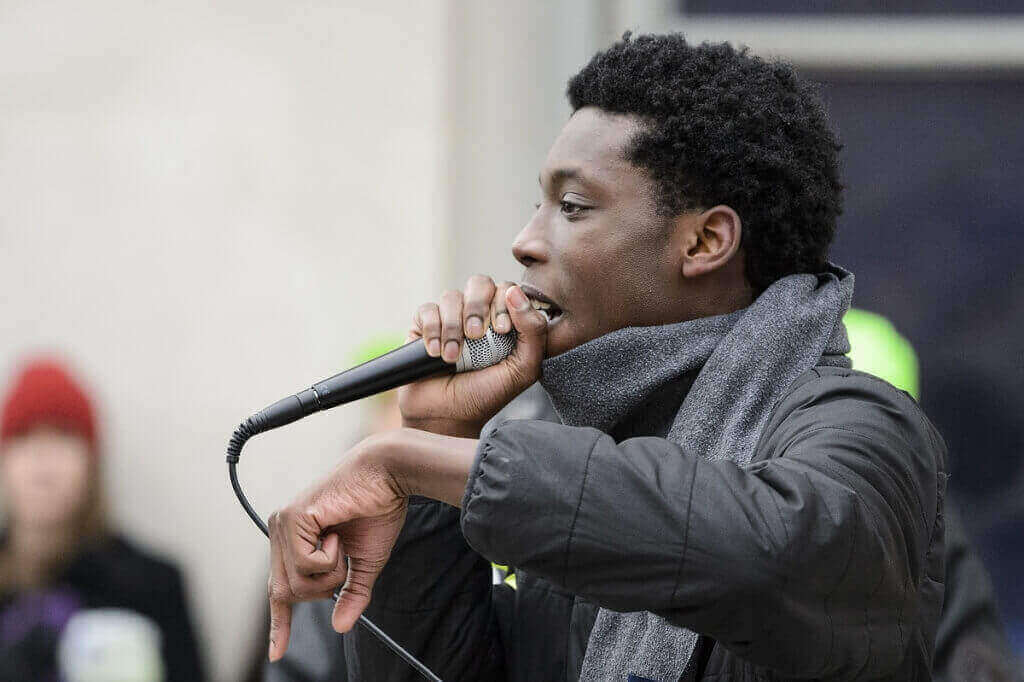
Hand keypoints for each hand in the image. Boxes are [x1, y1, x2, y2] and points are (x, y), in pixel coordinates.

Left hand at [266, 434, 407, 661]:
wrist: (388, 476)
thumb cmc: (377, 509)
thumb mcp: (365, 562)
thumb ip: (352, 593)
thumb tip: (341, 626)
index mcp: (295, 538)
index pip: (281, 588)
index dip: (280, 623)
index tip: (277, 651)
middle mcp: (281, 530)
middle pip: (287, 592)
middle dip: (322, 590)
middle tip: (344, 563)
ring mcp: (283, 523)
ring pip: (295, 584)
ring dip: (329, 575)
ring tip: (342, 544)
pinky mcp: (291, 518)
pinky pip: (304, 565)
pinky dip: (328, 559)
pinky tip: (337, 534)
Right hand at [400, 276, 546, 436]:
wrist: (447, 417)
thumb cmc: (487, 394)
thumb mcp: (523, 369)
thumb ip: (534, 332)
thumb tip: (515, 293)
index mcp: (505, 320)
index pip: (507, 289)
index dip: (503, 303)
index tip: (500, 331)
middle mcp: (478, 314)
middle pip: (479, 283)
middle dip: (477, 308)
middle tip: (475, 336)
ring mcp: (450, 318)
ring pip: (451, 296)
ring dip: (453, 326)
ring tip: (452, 357)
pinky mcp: (423, 326)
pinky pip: (427, 310)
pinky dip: (432, 331)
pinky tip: (436, 354)